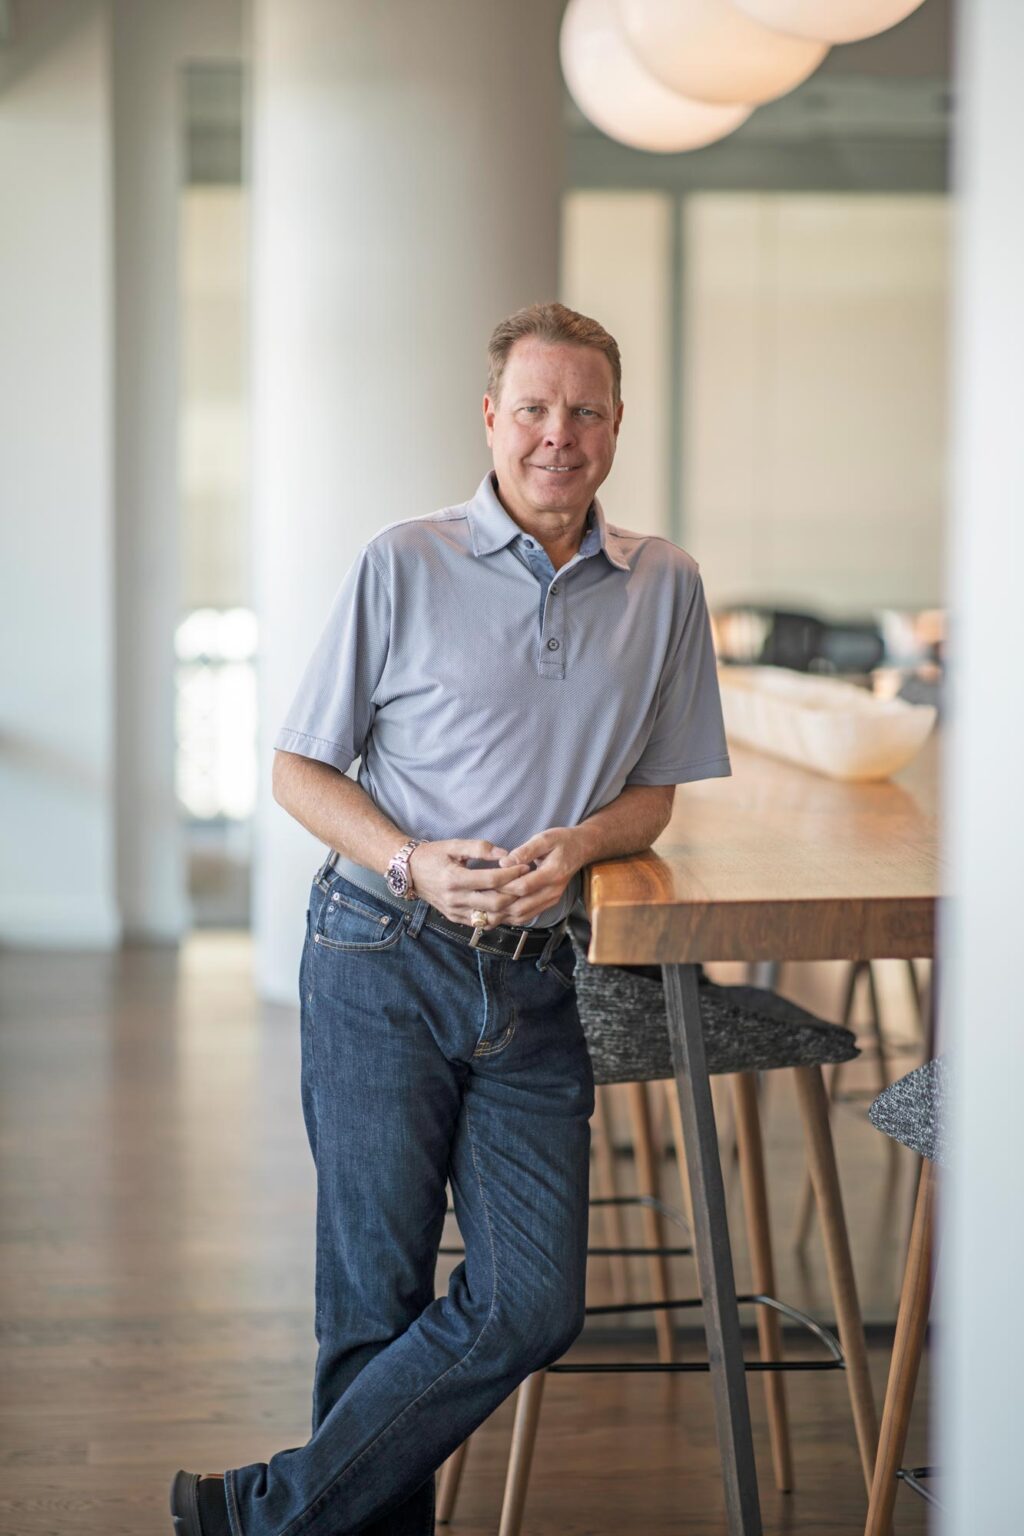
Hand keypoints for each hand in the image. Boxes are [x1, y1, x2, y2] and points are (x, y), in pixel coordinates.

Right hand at [406, 840, 530, 927]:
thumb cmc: (432, 855)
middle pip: (495, 903)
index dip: (512, 874)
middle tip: (528, 882)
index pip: (492, 880)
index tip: (525, 866)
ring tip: (522, 896)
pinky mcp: (455, 919)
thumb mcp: (454, 845)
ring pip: (491, 918)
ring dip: (510, 909)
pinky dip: (498, 916)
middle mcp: (455, 899)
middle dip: (516, 894)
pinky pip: (482, 923)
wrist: (409, 872)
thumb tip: (505, 853)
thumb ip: (479, 847)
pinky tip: (508, 906)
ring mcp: (455, 912)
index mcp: (454, 879)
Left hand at [490, 826, 587, 925]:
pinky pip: (526, 916)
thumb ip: (524, 851)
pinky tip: (496, 910)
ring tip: (484, 905)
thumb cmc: (562, 841)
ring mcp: (551, 900)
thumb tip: (504, 862)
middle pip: (520, 906)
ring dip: (502, 913)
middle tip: (480, 896)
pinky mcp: (548, 903)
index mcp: (553, 874)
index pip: (523, 887)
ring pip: (522, 916)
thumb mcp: (544, 838)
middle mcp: (553, 892)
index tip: (486, 881)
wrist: (581, 849)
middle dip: (498, 903)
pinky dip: (510, 916)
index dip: (503, 886)